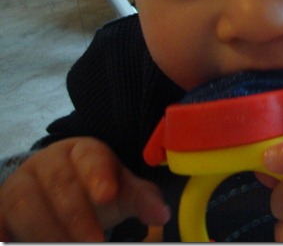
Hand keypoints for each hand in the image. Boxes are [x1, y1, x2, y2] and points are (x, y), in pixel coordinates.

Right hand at [0, 137, 169, 240]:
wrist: (60, 192)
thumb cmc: (96, 187)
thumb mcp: (122, 190)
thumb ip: (142, 199)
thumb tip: (162, 214)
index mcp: (84, 150)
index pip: (91, 158)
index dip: (98, 176)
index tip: (108, 197)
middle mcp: (48, 161)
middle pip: (59, 184)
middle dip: (75, 217)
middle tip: (94, 242)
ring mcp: (20, 182)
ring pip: (24, 202)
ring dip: (45, 230)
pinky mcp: (1, 206)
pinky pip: (0, 218)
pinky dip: (6, 233)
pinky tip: (14, 242)